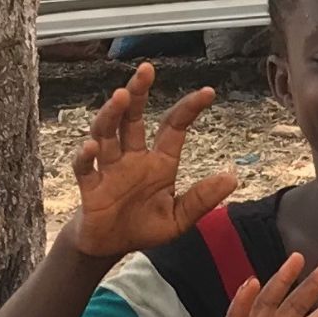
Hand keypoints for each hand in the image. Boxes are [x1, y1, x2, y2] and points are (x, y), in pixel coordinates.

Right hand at [67, 63, 239, 258]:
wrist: (112, 246)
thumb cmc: (144, 227)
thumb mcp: (180, 218)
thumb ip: (202, 199)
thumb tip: (232, 178)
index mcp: (159, 162)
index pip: (173, 128)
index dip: (189, 110)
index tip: (208, 92)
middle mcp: (132, 157)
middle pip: (132, 118)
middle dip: (138, 93)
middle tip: (147, 70)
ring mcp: (109, 168)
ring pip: (106, 133)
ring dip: (112, 114)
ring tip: (121, 96)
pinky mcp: (90, 185)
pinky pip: (85, 167)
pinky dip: (85, 156)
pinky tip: (91, 147)